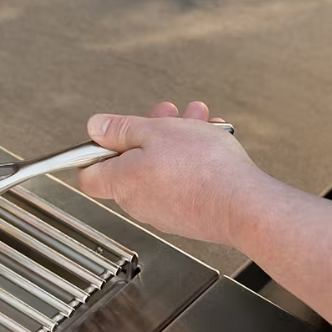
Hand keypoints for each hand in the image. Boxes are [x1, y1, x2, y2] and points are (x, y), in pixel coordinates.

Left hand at [79, 101, 269, 246]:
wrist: (242, 204)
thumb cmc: (202, 170)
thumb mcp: (156, 131)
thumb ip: (121, 128)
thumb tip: (96, 128)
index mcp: (121, 182)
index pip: (89, 174)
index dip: (96, 150)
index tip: (111, 135)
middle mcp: (137, 203)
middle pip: (131, 163)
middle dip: (150, 132)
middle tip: (168, 115)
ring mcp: (162, 212)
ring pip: (160, 168)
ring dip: (176, 140)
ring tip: (197, 121)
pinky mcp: (186, 215)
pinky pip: (181, 182)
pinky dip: (192, 161)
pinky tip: (211, 142)